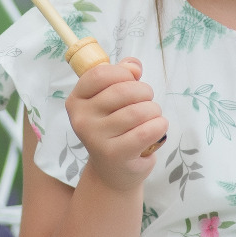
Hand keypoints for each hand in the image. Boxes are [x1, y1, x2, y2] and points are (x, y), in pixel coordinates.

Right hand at [66, 58, 167, 192]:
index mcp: (77, 100)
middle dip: (144, 91)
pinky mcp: (114, 154)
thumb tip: (134, 65)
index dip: (123, 73)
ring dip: (154, 110)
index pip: (100, 74)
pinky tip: (159, 127)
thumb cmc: (115, 128)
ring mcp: (95, 138)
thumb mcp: (113, 99)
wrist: (112, 171)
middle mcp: (81, 119)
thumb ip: (122, 75)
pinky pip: (145, 132)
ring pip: (137, 111)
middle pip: (122, 91)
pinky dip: (159, 125)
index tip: (133, 80)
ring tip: (154, 116)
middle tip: (148, 100)